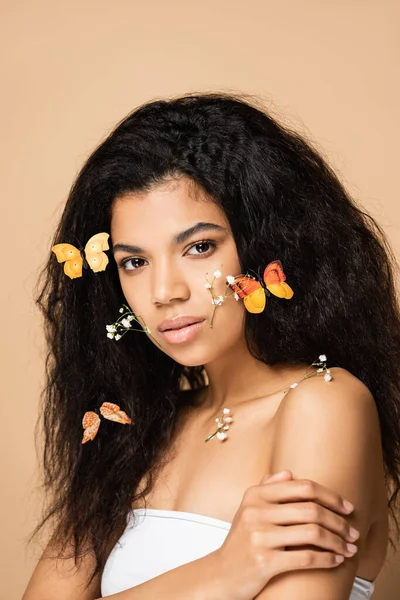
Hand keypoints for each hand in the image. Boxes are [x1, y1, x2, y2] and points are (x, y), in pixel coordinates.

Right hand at [214, 470, 358, 599]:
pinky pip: (306, 557)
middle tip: (353, 532)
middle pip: (312, 510)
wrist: (221, 574)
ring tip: (348, 547)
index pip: (302, 487)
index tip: (347, 507)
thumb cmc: (241, 541)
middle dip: (339, 522)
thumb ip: (267, 488)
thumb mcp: (249, 509)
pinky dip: (327, 559)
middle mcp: (256, 511)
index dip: (330, 496)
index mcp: (256, 495)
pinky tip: (336, 560)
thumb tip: (290, 473)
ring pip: (312, 533)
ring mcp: (259, 536)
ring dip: (337, 541)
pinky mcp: (264, 561)